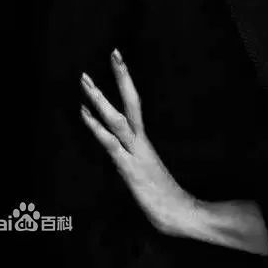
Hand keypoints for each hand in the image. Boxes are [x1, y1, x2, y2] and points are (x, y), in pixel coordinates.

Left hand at [80, 49, 195, 235]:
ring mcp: (135, 154)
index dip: (126, 81)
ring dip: (101, 100)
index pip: (135, 103)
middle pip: (131, 102)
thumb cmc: (165, 197)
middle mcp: (141, 142)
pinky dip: (96, 127)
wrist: (182, 214)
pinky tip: (85, 114)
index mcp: (144, 141)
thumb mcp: (147, 174)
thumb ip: (135, 160)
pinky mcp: (130, 168)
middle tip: (113, 53)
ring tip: (87, 81)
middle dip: (121, 77)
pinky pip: (111, 144)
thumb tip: (122, 153)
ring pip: (118, 119)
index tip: (117, 59)